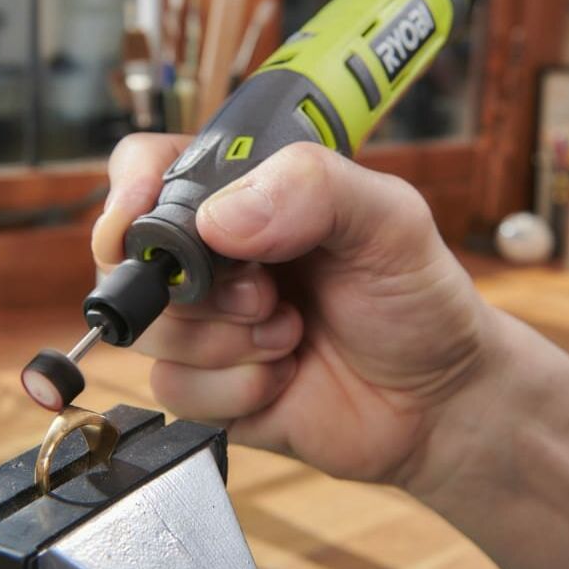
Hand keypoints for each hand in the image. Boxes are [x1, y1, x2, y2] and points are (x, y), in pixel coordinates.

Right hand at [91, 134, 497, 487]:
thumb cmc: (417, 297)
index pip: (149, 168)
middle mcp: (214, 256)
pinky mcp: (210, 387)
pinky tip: (284, 378)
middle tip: (267, 293)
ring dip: (226, 341)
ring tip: (291, 334)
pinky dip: (235, 388)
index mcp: (248, 194)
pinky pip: (174, 390)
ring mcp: (208, 323)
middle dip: (200, 288)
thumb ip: (312, 189)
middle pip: (134, 260)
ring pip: (151, 331)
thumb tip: (217, 220)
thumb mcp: (389, 219)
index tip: (138, 226)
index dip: (129, 192)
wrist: (439, 400)